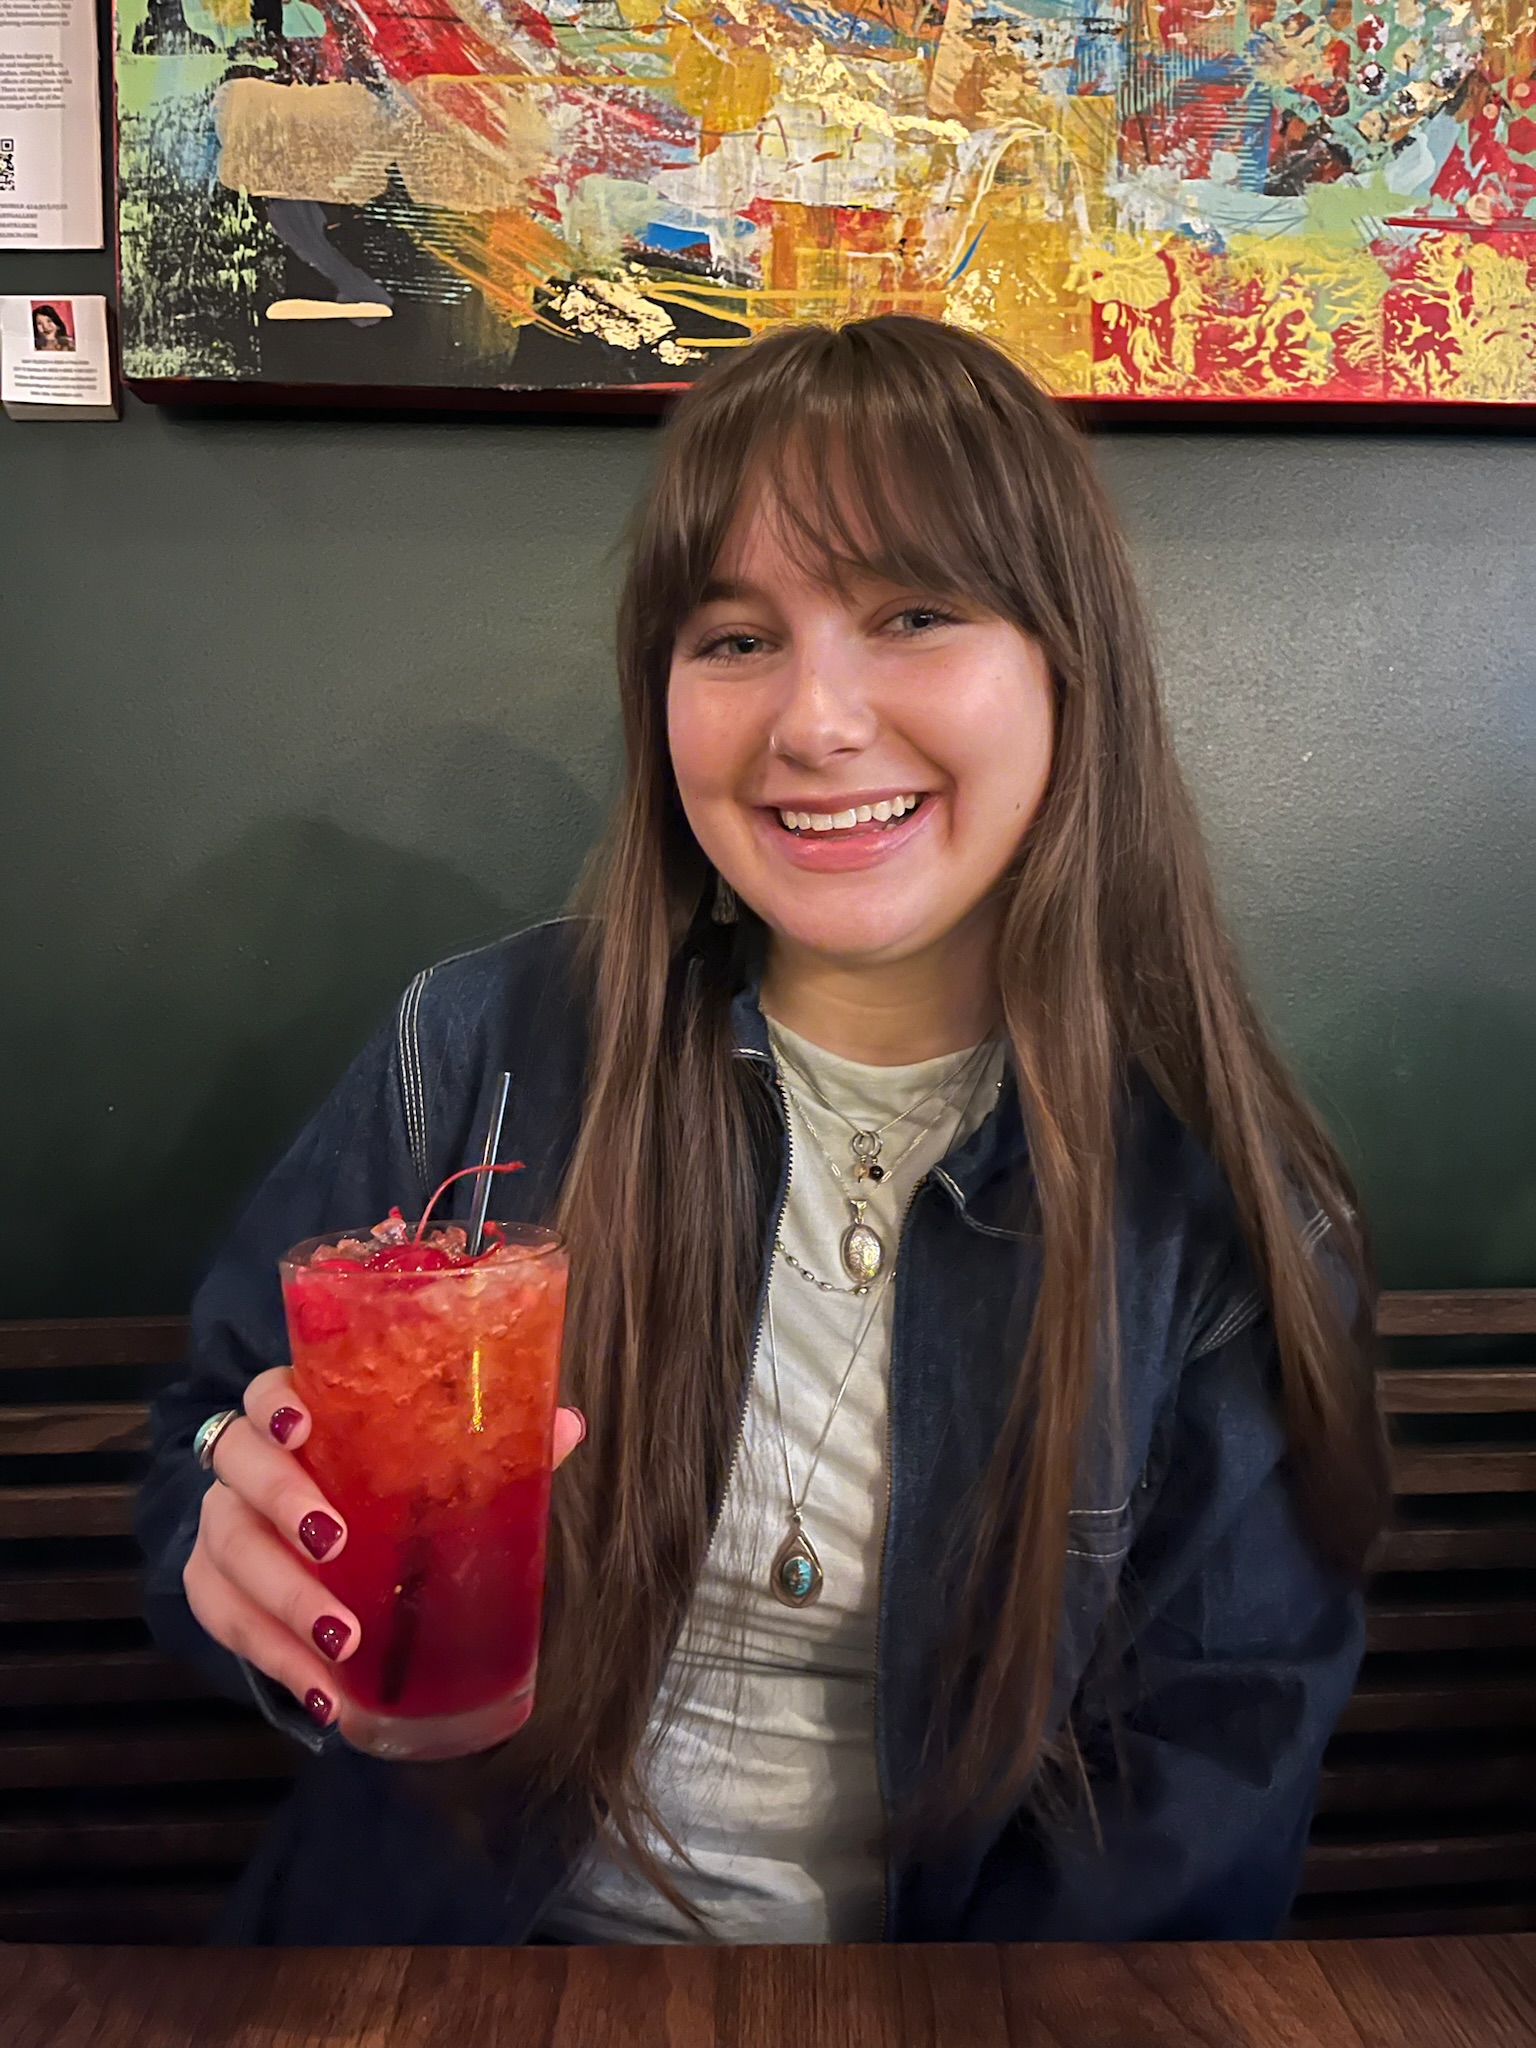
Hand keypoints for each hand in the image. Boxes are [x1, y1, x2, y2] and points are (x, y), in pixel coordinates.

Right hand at [182, 1367, 585, 1726]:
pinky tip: (321, 1693)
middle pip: (236, 1464)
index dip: (275, 1403)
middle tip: (334, 1544)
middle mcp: (246, 1461)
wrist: (316, 1544)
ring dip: (281, 1599)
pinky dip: (270, 1657)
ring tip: (341, 1642)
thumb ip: (490, 1442)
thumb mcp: (429, 1464)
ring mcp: (222, 1523)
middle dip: (282, 1503)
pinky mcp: (212, 1587)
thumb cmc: (380, 1485)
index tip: (303, 1426)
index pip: (266, 1389)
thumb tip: (567, 1424)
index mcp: (299, 1413)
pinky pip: (222, 1619)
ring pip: (225, 1549)